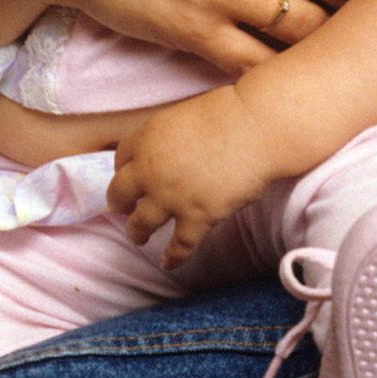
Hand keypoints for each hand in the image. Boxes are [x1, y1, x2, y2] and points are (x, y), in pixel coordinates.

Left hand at [106, 88, 283, 263]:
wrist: (257, 127)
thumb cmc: (229, 114)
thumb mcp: (183, 116)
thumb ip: (167, 138)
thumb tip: (168, 155)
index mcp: (147, 139)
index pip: (120, 159)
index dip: (123, 172)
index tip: (130, 180)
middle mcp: (150, 170)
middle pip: (119, 193)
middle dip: (120, 204)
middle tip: (124, 210)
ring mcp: (171, 196)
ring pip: (141, 224)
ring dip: (137, 232)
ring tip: (139, 237)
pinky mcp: (197, 217)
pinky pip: (179, 246)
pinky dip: (172, 257)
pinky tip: (168, 263)